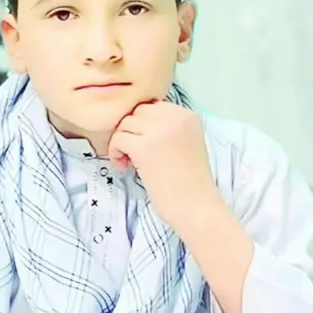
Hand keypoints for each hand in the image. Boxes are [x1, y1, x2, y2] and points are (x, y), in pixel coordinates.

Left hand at [108, 101, 217, 226]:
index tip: (145, 145)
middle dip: (131, 131)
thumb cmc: (190, 182)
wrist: (196, 206)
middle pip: (137, 112)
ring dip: (122, 142)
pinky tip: (126, 167)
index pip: (152, 106)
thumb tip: (135, 122)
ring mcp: (160, 131)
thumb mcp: (186, 142)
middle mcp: (175, 117)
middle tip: (133, 154)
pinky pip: (118, 139)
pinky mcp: (145, 147)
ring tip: (130, 162)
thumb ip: (167, 127)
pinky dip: (116, 153)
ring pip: (125, 124)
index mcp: (187, 115)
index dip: (143, 126)